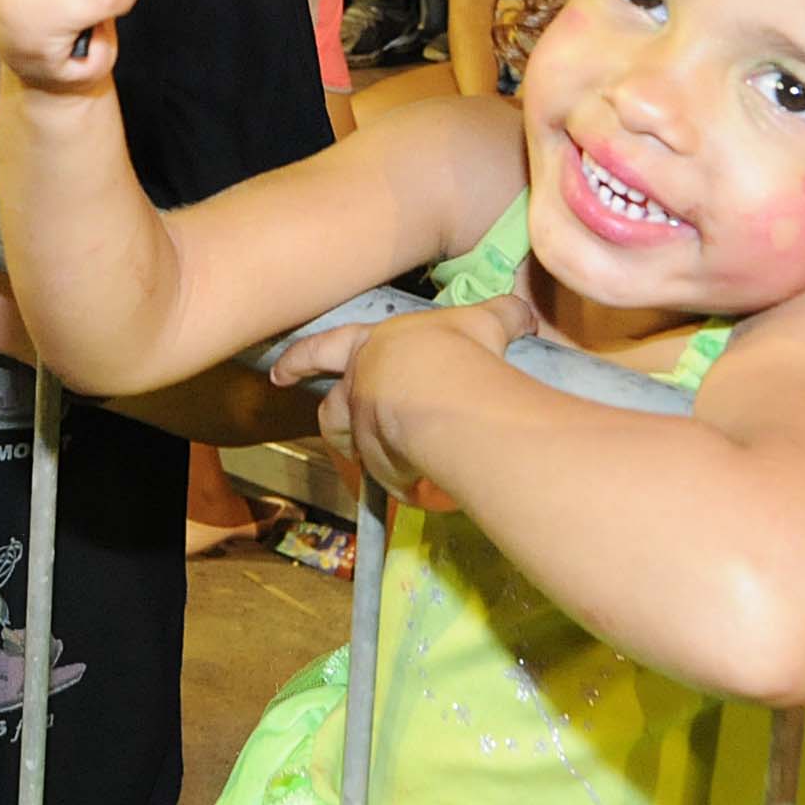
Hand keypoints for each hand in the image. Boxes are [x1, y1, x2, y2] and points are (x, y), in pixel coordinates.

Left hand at [268, 296, 535, 510]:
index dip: (300, 360)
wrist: (446, 390)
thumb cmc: (457, 346)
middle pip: (333, 411)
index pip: (323, 350)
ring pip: (359, 450)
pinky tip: (432, 489)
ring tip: (401, 468)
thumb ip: (502, 317)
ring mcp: (364, 427)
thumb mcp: (484, 321)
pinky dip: (408, 484)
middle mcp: (359, 386)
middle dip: (336, 424)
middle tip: (340, 436)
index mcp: (370, 345)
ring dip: (375, 459)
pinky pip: (392, 480)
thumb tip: (526, 315)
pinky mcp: (381, 463)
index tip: (278, 374)